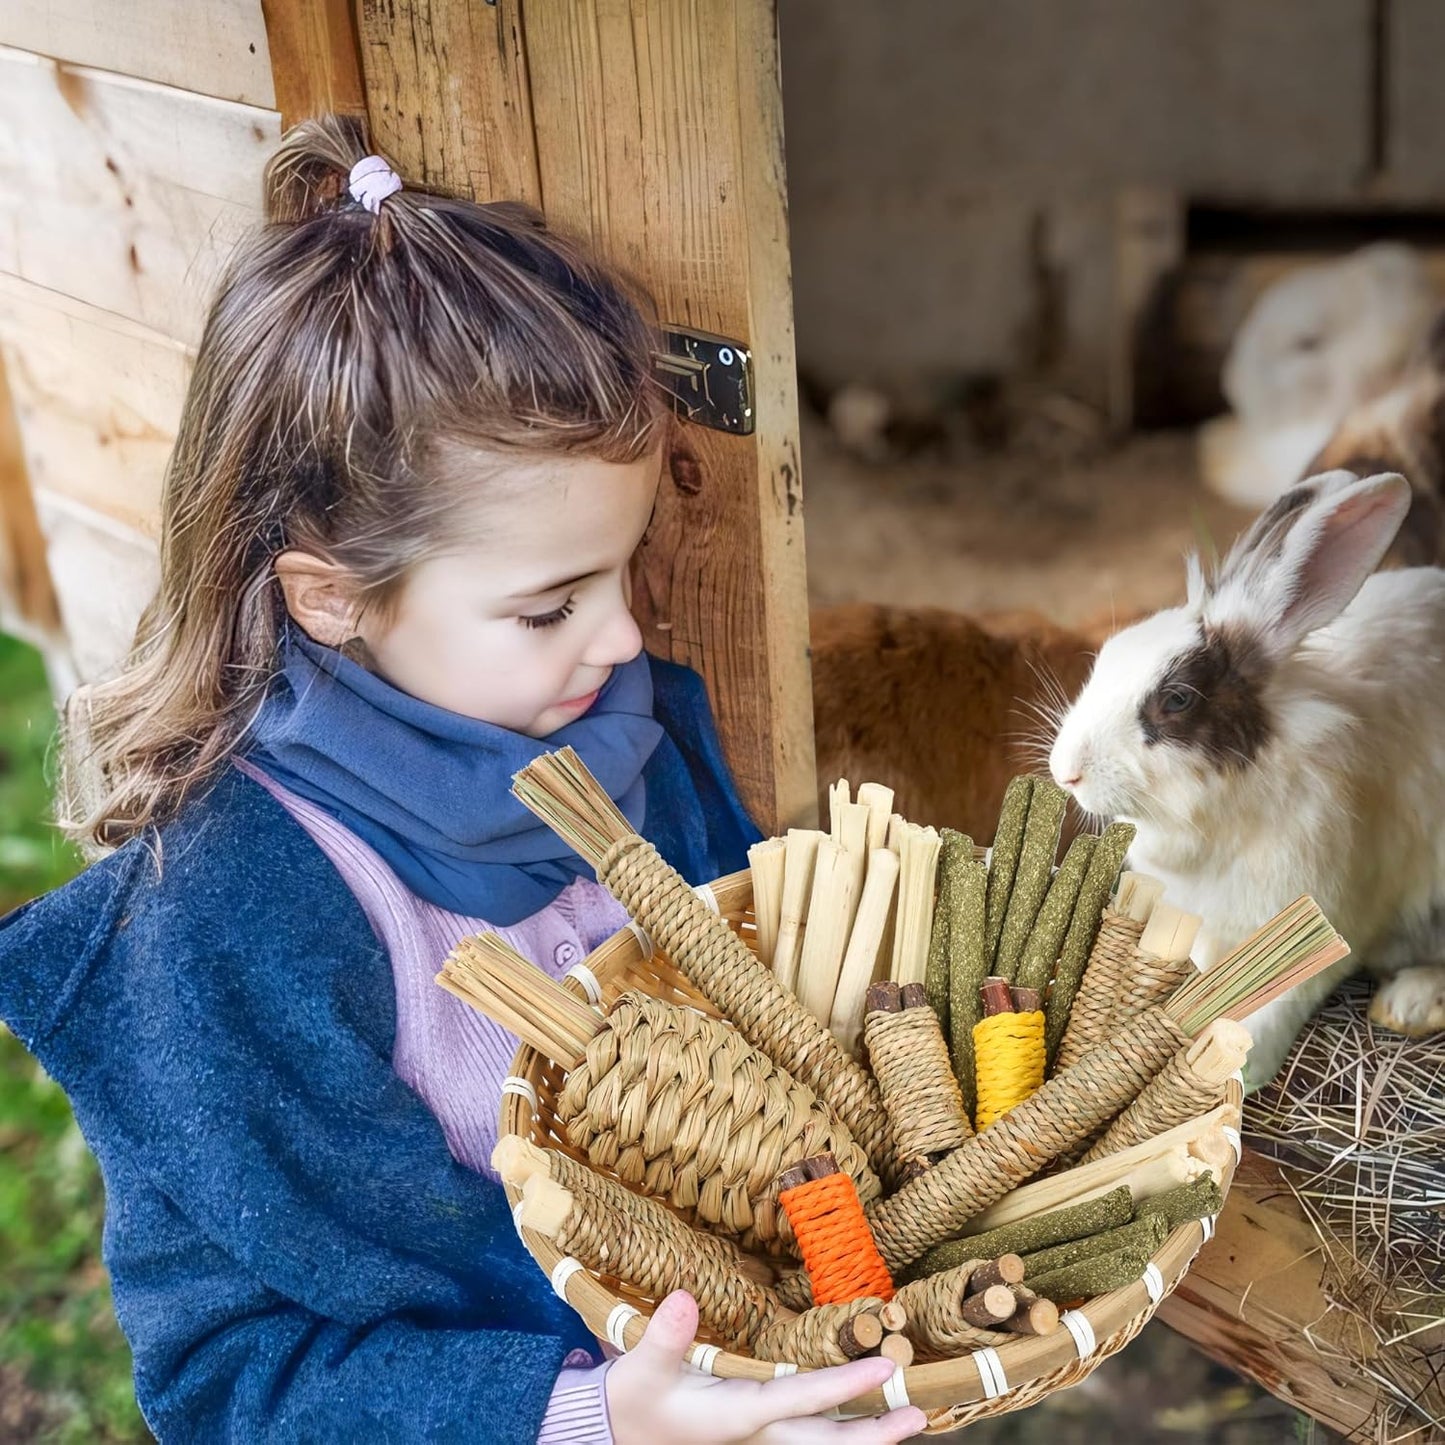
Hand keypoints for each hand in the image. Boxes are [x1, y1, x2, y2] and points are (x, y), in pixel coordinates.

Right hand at [605, 1291, 926, 1444]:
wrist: (619, 1435)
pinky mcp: (758, 1439)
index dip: (841, 1387)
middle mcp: (756, 1438)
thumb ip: (664, 1336)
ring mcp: (760, 1443)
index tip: (881, 1370)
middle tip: (919, 1416)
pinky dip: (841, 1437)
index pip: (798, 1401)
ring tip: (913, 1422)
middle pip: (825, 1444)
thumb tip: (683, 1298)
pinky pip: (809, 1444)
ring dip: (867, 1438)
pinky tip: (868, 1427)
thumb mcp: (642, 1367)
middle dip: (874, 1434)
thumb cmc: (636, 1399)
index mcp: (736, 1418)